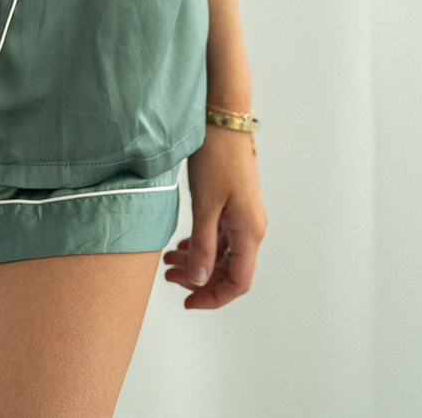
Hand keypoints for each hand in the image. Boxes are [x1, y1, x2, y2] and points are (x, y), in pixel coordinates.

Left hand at [162, 125, 267, 307]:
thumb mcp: (205, 205)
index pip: (238, 282)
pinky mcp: (235, 204)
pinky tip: (183, 244)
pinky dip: (202, 243)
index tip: (189, 301)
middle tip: (170, 277)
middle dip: (200, 278)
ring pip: (223, 252)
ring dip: (198, 260)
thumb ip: (203, 245)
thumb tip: (199, 279)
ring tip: (169, 260)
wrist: (223, 120)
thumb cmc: (217, 156)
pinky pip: (221, 235)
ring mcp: (244, 216)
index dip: (213, 297)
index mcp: (249, 232)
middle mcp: (251, 228)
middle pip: (230, 270)